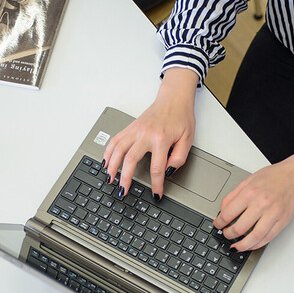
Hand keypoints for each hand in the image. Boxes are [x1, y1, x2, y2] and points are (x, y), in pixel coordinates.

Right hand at [102, 68, 198, 197]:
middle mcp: (145, 134)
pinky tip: (105, 161)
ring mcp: (136, 130)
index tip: (155, 194)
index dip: (156, 184)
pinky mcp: (130, 127)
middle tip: (123, 191)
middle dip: (125, 178)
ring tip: (110, 179)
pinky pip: (115, 139)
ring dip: (112, 166)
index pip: (157, 168)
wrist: (174, 98)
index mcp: (162, 139)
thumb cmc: (181, 117)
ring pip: (118, 149)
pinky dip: (108, 151)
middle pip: (131, 160)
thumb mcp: (188, 139)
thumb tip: (167, 172)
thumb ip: (179, 158)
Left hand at [213, 147, 293, 251]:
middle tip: (226, 234)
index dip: (219, 223)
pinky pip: (267, 238)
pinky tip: (250, 244)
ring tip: (235, 245)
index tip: (218, 225)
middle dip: (228, 234)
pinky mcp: (283, 221)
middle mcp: (261, 204)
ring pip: (253, 238)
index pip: (227, 214)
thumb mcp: (249, 180)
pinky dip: (256, 244)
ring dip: (241, 245)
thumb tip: (222, 210)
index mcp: (250, 193)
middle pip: (238, 228)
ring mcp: (273, 214)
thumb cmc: (275, 176)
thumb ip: (233, 195)